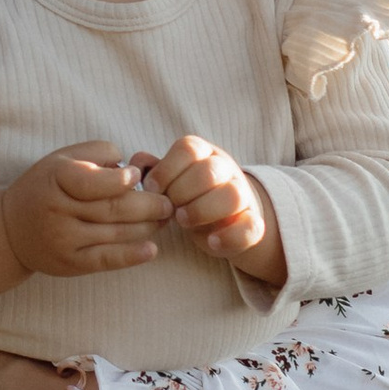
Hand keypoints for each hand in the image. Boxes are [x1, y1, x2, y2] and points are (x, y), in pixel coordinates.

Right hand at [0, 141, 172, 280]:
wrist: (11, 230)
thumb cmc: (46, 187)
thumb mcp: (62, 159)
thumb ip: (98, 153)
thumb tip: (132, 167)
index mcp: (55, 179)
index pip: (94, 182)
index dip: (122, 180)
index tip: (139, 176)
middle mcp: (57, 210)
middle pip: (112, 209)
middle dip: (148, 206)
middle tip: (168, 202)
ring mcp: (63, 239)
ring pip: (115, 233)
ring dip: (147, 227)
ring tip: (164, 220)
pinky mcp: (70, 263)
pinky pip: (106, 260)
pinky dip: (132, 256)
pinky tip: (151, 250)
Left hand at [150, 135, 282, 283]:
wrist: (224, 220)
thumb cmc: (187, 196)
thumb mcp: (169, 182)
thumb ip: (152, 171)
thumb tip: (135, 166)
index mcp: (204, 154)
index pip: (189, 148)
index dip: (167, 168)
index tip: (151, 188)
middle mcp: (226, 171)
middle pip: (209, 171)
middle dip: (183, 191)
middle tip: (169, 208)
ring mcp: (243, 196)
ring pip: (233, 195)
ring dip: (203, 209)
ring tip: (184, 221)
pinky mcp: (253, 224)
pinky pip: (251, 226)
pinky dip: (230, 235)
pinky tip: (211, 241)